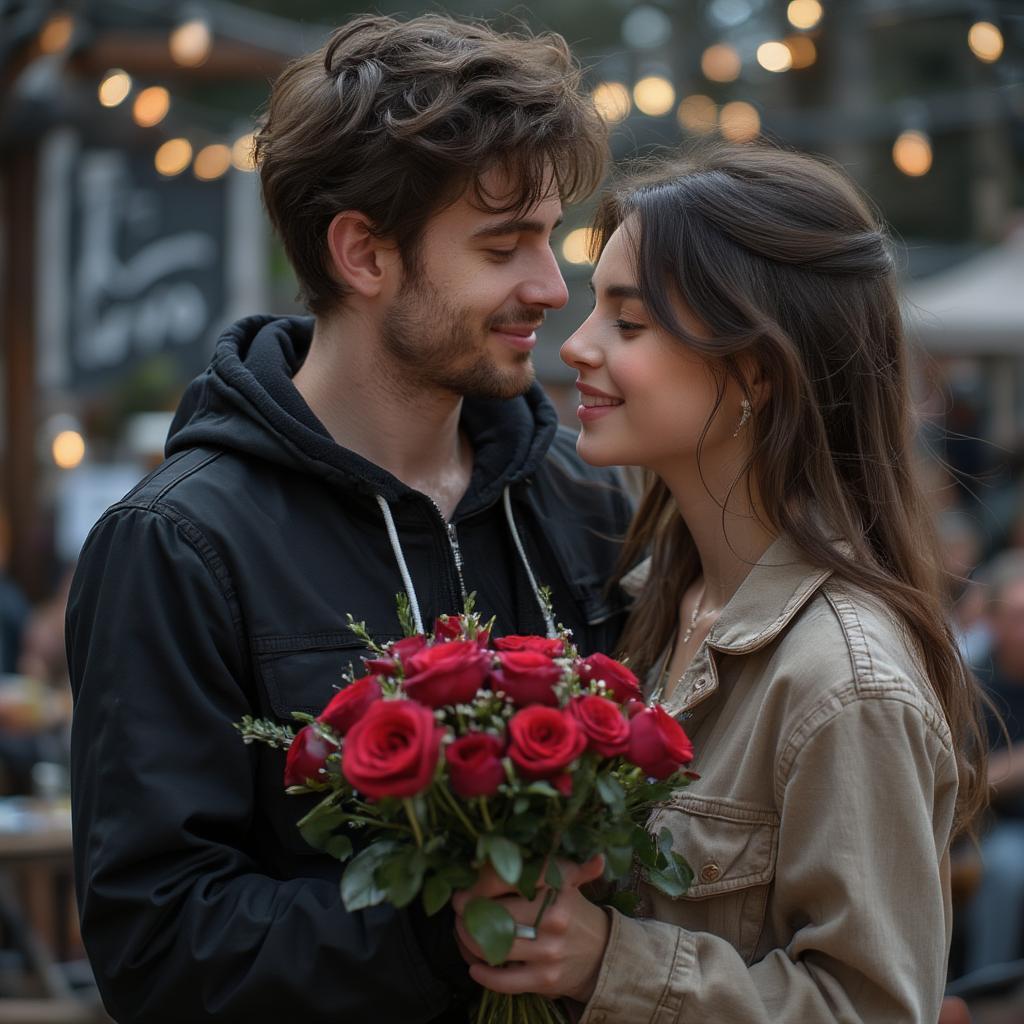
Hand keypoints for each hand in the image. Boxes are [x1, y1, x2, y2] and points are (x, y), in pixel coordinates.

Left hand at [451, 855, 609, 1003]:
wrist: (601, 954)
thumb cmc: (572, 910)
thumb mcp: (568, 882)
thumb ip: (557, 864)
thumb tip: (593, 856)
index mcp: (557, 886)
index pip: (507, 878)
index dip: (478, 883)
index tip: (464, 887)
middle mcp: (554, 916)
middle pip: (495, 912)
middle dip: (468, 911)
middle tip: (459, 909)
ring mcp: (549, 950)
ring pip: (495, 945)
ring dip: (470, 940)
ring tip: (463, 931)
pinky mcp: (545, 979)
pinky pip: (504, 980)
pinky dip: (484, 975)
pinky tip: (475, 967)